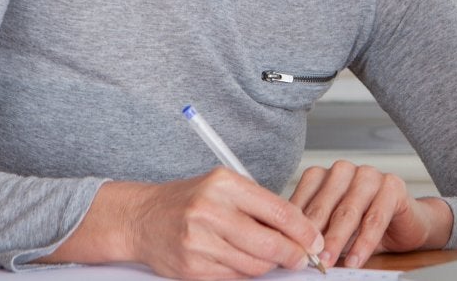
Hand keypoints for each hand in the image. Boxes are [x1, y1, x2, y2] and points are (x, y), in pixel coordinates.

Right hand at [119, 169, 324, 278]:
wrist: (141, 218)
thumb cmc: (189, 200)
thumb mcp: (225, 187)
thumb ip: (260, 205)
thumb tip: (301, 230)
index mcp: (224, 184)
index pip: (278, 210)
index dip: (304, 230)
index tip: (315, 239)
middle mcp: (210, 211)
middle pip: (269, 243)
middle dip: (293, 254)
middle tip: (302, 257)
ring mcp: (198, 241)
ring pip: (254, 265)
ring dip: (269, 265)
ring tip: (270, 256)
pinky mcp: (191, 267)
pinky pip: (234, 277)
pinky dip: (246, 272)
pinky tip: (243, 260)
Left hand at [288, 161, 452, 268]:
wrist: (405, 226)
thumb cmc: (363, 226)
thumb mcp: (332, 229)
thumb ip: (313, 233)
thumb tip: (288, 250)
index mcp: (323, 175)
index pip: (303, 200)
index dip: (294, 228)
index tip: (287, 250)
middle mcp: (344, 171)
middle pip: (324, 206)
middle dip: (313, 236)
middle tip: (305, 259)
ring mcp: (369, 175)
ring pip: (348, 211)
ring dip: (336, 240)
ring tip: (327, 262)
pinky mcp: (393, 185)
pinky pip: (375, 218)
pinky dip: (363, 243)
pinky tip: (355, 260)